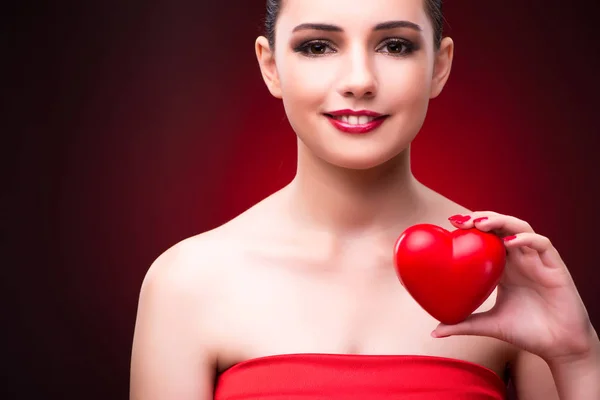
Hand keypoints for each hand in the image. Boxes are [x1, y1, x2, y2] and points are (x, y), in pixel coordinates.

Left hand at [431, 211, 597, 363]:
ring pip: (521, 228)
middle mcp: (520, 259)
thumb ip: (463, 324)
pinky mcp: (555, 267)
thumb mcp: (489, 326)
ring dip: (501, 221)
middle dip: (482, 218)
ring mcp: (537, 260)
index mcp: (504, 267)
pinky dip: (526, 239)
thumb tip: (435, 332)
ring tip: (481, 224)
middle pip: (501, 226)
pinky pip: (542, 244)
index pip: (487, 237)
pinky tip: (509, 242)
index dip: (471, 226)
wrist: (559, 348)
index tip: (450, 223)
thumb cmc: (526, 332)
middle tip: (461, 221)